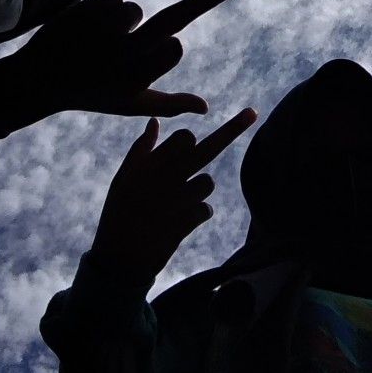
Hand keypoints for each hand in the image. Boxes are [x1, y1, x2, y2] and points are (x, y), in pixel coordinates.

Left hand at [9, 0, 231, 122]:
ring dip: (126, 20)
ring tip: (102, 40)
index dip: (170, 47)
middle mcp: (122, 56)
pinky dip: (107, 9)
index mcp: (136, 79)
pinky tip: (91, 28)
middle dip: (203, 2)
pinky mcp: (85, 11)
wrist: (40, 80)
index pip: (175, 47)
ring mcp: (103, 31)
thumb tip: (206, 108)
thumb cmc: (95, 94)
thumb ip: (170, 105)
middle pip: (172, 20)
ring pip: (135, 9)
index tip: (160, 52)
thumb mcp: (132, 104)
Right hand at [91, 110, 256, 276]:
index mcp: (150, 164)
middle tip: (252, 113)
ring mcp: (179, 200)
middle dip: (233, 129)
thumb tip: (155, 121)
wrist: (119, 259)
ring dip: (198, 190)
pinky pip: (206, 208)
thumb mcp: (123, 178)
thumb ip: (142, 148)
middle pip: (208, 149)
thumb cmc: (120, 213)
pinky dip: (198, 214)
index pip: (185, 137)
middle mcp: (167, 177)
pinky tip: (180, 222)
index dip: (188, 141)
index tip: (190, 144)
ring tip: (176, 204)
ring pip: (208, 183)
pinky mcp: (187, 221)